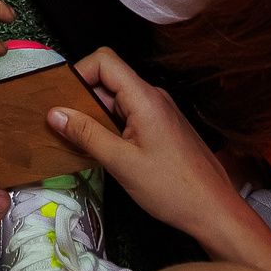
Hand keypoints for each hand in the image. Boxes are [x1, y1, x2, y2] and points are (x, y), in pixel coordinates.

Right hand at [45, 47, 245, 241]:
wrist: (214, 210)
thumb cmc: (173, 189)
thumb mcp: (121, 163)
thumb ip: (86, 134)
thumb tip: (55, 113)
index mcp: (144, 98)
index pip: (104, 61)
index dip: (79, 74)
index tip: (62, 101)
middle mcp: (153, 97)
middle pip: (108, 80)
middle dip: (82, 100)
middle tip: (65, 127)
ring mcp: (159, 112)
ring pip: (117, 100)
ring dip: (95, 117)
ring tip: (81, 143)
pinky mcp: (161, 128)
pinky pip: (128, 116)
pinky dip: (110, 128)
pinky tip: (103, 151)